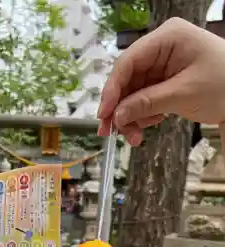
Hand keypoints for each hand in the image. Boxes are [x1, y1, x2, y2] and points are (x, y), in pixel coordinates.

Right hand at [98, 18, 224, 145]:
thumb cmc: (224, 86)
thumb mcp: (183, 94)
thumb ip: (147, 103)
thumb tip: (117, 115)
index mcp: (167, 38)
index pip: (129, 62)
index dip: (112, 89)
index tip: (104, 114)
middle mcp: (160, 49)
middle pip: (127, 79)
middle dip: (120, 108)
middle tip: (111, 133)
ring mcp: (161, 65)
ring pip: (132, 92)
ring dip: (130, 116)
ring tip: (136, 137)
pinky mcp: (163, 81)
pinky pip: (143, 99)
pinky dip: (142, 115)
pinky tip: (150, 124)